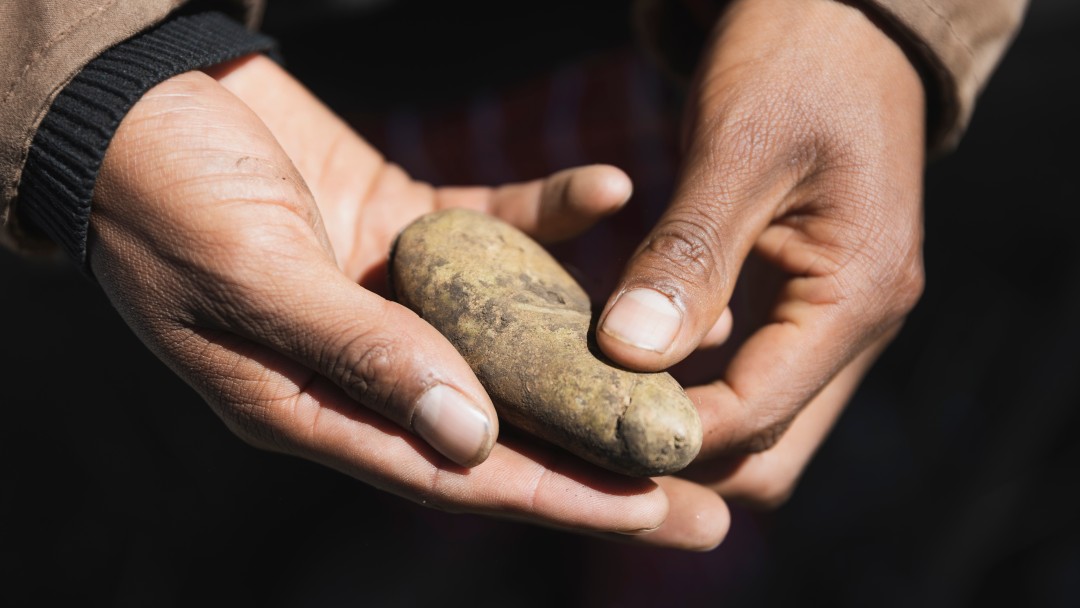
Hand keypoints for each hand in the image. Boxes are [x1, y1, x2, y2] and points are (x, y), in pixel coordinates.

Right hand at [89, 55, 726, 546]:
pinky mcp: (406, 231)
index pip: (456, 473)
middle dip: (604, 455)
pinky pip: (491, 235)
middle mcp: (363, 364)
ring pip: (513, 335)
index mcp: (312, 405)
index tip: (658, 514)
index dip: (562, 497)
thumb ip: (359, 354)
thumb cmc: (163, 194)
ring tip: (698, 354)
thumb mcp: (250, 278)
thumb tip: (470, 439)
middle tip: (709, 483)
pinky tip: (608, 191)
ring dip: (597, 344)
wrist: (136, 96)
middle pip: (504, 423)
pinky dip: (546, 219)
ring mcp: (391, 299)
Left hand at [598, 0, 925, 506]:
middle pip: (768, 451)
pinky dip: (693, 384)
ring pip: (759, 420)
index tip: (581, 428)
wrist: (842, 16)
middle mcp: (858, 325)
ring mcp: (835, 317)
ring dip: (683, 425)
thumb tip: (628, 354)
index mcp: (857, 296)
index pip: (757, 416)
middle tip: (585, 431)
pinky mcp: (806, 299)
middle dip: (680, 454)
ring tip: (595, 405)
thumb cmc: (795, 61)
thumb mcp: (737, 149)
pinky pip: (750, 372)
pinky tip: (629, 360)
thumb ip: (687, 256)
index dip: (669, 436)